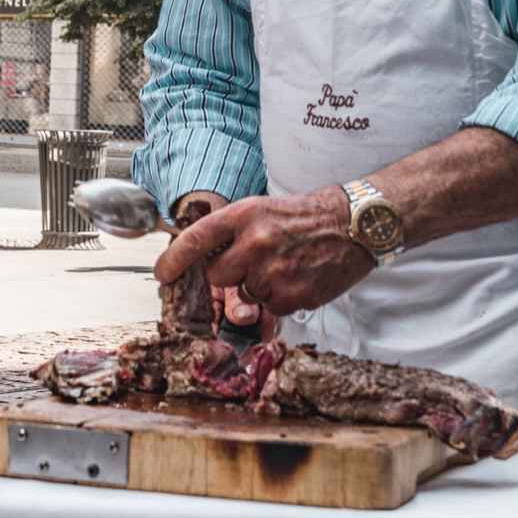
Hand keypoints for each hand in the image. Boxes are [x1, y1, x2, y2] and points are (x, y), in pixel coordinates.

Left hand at [155, 187, 370, 317]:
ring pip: (246, 295)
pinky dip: (282, 298)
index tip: (161, 273)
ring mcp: (275, 272)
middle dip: (230, 275)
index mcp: (245, 215)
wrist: (355, 224)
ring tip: (286, 265)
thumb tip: (204, 259)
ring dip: (260, 287)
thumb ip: (233, 232)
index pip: (197, 239)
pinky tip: (300, 277)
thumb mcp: (264, 209)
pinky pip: (272, 308)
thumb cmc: (306, 216)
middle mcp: (256, 242)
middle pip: (218, 276)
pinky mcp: (293, 296)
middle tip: (255, 261)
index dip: (174, 259)